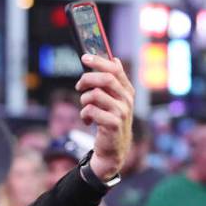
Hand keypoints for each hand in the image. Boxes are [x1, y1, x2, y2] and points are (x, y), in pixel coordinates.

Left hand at [76, 55, 134, 180]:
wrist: (113, 148)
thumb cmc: (110, 120)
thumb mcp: (114, 100)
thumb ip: (113, 81)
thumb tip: (114, 59)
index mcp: (127, 90)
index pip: (115, 69)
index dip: (99, 61)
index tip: (84, 57)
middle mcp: (126, 99)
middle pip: (105, 79)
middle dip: (87, 79)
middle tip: (79, 86)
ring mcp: (121, 112)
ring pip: (95, 95)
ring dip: (84, 100)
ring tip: (85, 108)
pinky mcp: (113, 124)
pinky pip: (91, 111)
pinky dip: (84, 114)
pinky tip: (88, 120)